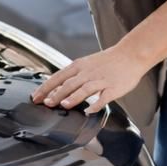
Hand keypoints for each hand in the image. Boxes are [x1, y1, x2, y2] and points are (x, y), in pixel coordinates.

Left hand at [30, 43, 149, 114]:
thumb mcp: (85, 64)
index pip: (58, 77)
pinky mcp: (113, 88)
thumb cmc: (107, 61)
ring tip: (64, 105)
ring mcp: (101, 80)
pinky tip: (90, 111)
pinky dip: (96, 104)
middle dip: (56, 94)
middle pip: (69, 83)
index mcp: (79, 66)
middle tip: (45, 104)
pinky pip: (104, 97)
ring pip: (85, 89)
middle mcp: (88, 72)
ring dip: (74, 97)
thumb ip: (72, 75)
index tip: (35, 97)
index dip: (46, 88)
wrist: (130, 54)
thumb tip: (55, 88)